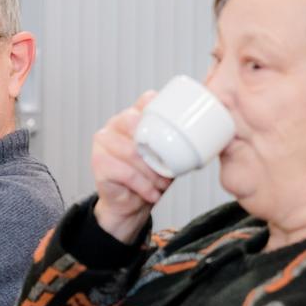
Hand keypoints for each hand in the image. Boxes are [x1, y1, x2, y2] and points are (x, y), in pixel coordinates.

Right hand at [90, 92, 173, 243]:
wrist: (129, 204)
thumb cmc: (148, 176)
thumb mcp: (167, 155)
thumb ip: (177, 140)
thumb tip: (208, 130)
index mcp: (132, 116)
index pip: (146, 101)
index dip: (162, 114)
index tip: (177, 133)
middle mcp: (114, 125)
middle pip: (135, 124)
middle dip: (157, 151)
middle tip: (168, 171)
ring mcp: (103, 142)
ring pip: (132, 152)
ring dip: (151, 173)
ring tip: (161, 185)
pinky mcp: (98, 163)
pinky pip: (125, 172)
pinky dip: (143, 186)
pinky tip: (151, 193)